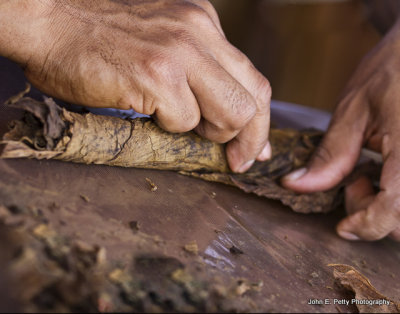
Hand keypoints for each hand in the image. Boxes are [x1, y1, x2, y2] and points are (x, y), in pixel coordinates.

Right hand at [0, 0, 270, 172]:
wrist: (50, 21)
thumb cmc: (101, 39)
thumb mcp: (163, 39)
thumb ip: (198, 71)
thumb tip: (224, 115)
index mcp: (204, 24)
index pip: (254, 80)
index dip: (260, 123)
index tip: (253, 149)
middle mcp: (199, 32)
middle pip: (254, 100)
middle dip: (248, 140)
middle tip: (233, 158)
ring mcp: (179, 52)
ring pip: (232, 114)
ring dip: (210, 134)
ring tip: (179, 126)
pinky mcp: (156, 74)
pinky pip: (184, 121)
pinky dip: (169, 128)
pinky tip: (146, 112)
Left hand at [282, 19, 399, 241]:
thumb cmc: (393, 68)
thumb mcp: (355, 111)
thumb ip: (330, 155)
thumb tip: (297, 185)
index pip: (395, 209)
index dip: (367, 225)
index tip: (343, 226)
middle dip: (374, 213)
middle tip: (351, 184)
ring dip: (388, 206)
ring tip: (367, 176)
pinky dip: (397, 195)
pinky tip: (382, 173)